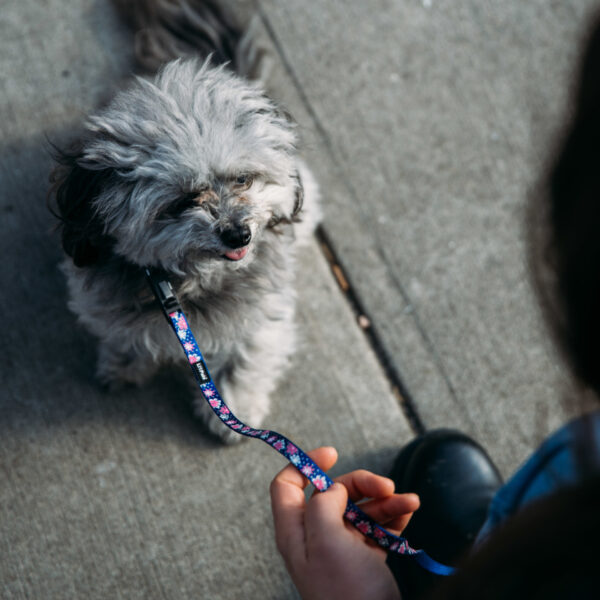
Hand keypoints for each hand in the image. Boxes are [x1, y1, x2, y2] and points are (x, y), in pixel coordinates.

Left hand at [270, 447, 418, 599]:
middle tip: (387, 486)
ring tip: (410, 502)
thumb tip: (331, 489)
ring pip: (360, 507)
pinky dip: (393, 516)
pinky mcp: (364, 557)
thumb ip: (322, 504)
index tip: (333, 453)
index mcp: (296, 530)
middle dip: (362, 483)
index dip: (305, 464)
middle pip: (333, 491)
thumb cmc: (346, 591)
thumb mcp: (326, 540)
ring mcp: (341, 546)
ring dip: (386, 500)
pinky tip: (409, 513)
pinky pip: (377, 526)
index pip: (287, 485)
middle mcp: (316, 535)